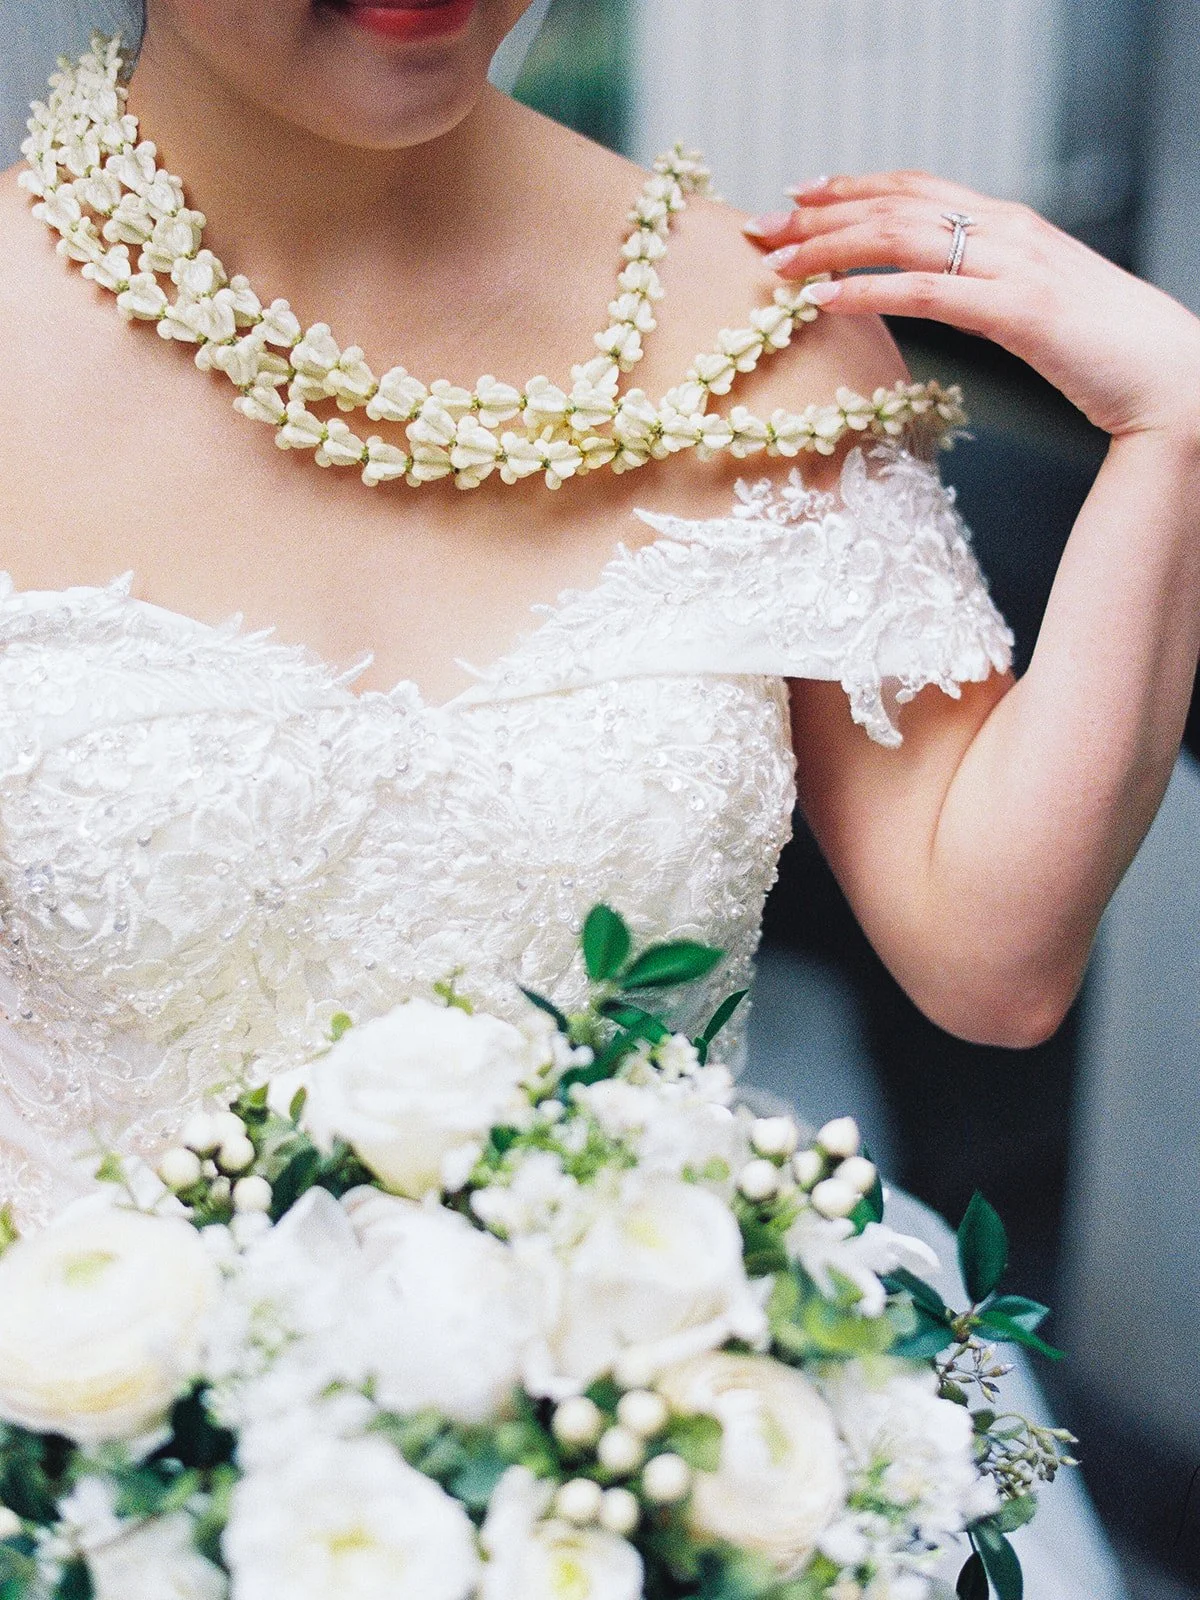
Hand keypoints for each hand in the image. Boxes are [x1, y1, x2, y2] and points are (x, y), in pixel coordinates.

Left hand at [744, 171, 1199, 441]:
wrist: (1171, 376)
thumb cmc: (1106, 351)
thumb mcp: (1036, 307)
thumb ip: (988, 290)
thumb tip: (937, 296)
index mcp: (1011, 225)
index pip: (917, 190)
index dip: (853, 188)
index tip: (801, 197)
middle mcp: (1008, 231)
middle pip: (896, 206)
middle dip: (822, 215)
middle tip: (764, 229)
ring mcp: (1013, 266)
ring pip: (901, 238)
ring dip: (830, 248)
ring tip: (779, 264)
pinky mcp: (1017, 310)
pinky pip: (925, 292)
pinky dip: (866, 292)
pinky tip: (822, 300)